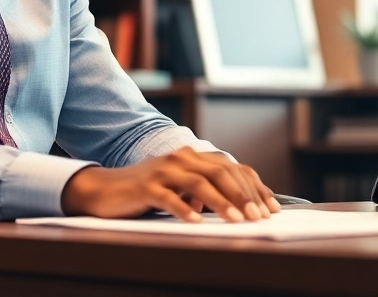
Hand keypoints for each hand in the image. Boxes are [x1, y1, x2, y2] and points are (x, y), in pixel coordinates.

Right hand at [61, 146, 280, 221]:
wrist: (106, 189)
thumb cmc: (148, 191)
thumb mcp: (182, 188)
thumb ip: (207, 191)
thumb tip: (240, 207)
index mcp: (193, 157)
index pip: (232, 168)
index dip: (254, 186)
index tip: (271, 207)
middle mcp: (181, 158)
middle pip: (219, 172)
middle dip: (243, 195)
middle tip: (258, 216)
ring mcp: (162, 170)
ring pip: (198, 182)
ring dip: (220, 202)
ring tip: (236, 220)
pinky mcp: (145, 186)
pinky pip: (167, 197)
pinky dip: (183, 208)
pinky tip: (196, 221)